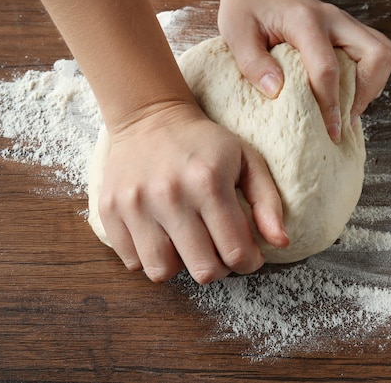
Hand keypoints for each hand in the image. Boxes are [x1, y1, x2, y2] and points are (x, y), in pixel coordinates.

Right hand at [98, 103, 287, 283]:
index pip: (236, 253)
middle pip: (202, 271)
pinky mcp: (110, 210)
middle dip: (219, 268)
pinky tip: (162, 236)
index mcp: (208, 183)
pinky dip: (150, 257)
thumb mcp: (247, 160)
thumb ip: (268, 202)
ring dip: (182, 266)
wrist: (150, 117)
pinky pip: (132, 262)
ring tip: (189, 244)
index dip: (248, 263)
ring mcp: (135, 204)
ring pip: (163, 273)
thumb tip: (280, 243)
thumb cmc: (206, 143)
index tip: (247, 254)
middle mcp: (170, 195)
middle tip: (219, 251)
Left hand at [218, 0, 390, 141]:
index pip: (328, 68)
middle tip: (346, 116)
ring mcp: (345, 24)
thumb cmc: (246, 9)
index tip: (331, 131)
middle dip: (367, 91)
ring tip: (348, 108)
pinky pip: (375, 55)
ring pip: (384, 53)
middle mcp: (334, 19)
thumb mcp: (236, 34)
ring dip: (371, 86)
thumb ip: (253, 64)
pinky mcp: (348, 31)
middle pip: (378, 53)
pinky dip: (368, 78)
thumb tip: (276, 91)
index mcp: (305, 21)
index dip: (331, 104)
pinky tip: (346, 94)